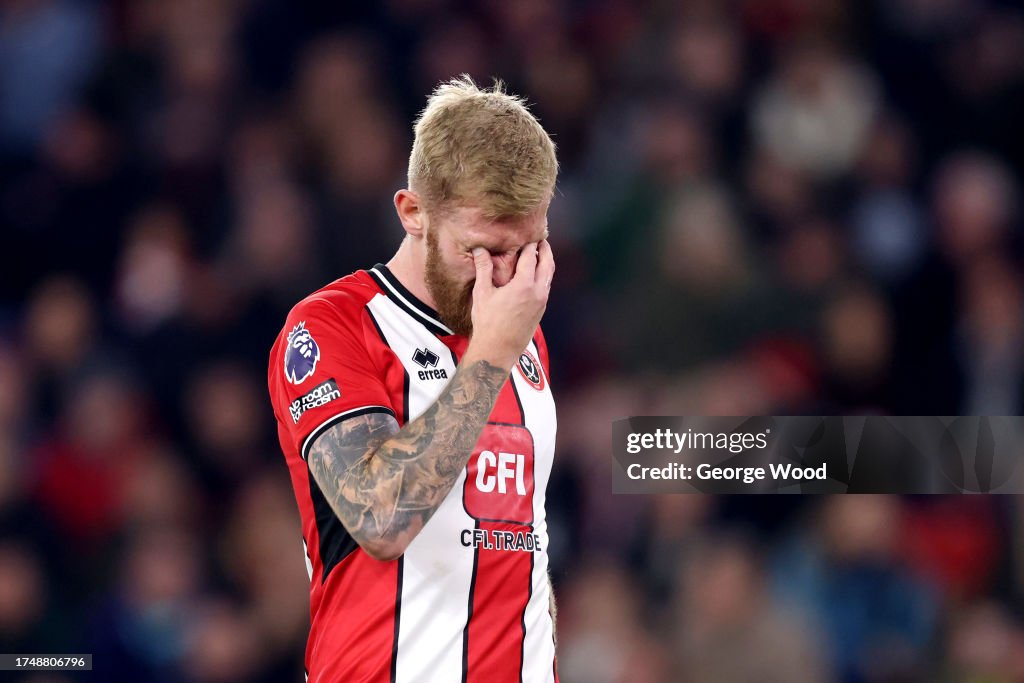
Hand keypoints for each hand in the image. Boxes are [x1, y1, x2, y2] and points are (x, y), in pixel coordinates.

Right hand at [464, 240, 553, 369]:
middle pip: (547, 264)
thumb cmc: (488, 323)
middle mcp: (537, 292)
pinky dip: (544, 276)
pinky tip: (535, 275)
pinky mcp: (541, 311)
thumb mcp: (483, 293)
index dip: (530, 243)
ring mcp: (541, 302)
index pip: (531, 256)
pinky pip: (546, 287)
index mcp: (523, 285)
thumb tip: (479, 250)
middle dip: (545, 250)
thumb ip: (484, 269)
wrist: (498, 350)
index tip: (528, 234)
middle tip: (541, 239)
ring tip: (540, 254)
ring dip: (546, 263)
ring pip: (549, 276)